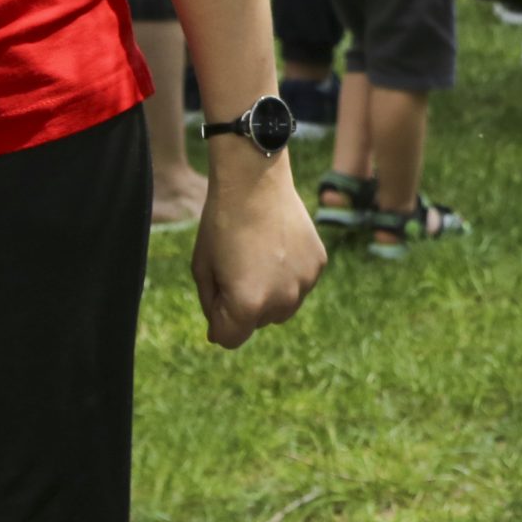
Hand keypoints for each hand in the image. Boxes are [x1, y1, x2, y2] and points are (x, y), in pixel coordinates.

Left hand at [190, 149, 323, 347]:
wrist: (255, 181)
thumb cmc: (221, 224)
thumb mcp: (203, 270)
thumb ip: (212, 307)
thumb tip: (220, 333)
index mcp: (247, 305)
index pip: (229, 339)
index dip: (217, 318)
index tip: (217, 290)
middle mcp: (281, 301)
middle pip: (258, 323)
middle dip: (244, 305)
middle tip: (236, 265)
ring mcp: (304, 283)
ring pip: (281, 307)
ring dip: (269, 292)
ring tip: (259, 255)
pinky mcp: (318, 265)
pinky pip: (299, 284)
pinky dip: (287, 274)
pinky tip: (278, 246)